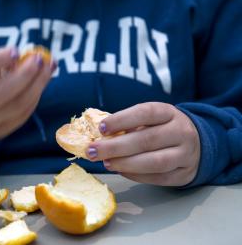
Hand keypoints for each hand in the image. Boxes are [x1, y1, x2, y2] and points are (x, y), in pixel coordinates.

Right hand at [0, 47, 55, 139]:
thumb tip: (26, 57)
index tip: (16, 51)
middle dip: (24, 75)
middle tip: (39, 59)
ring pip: (17, 106)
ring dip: (37, 85)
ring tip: (48, 67)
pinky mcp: (1, 132)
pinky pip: (23, 114)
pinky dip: (35, 96)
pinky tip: (41, 82)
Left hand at [86, 102, 200, 185]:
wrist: (198, 143)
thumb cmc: (163, 129)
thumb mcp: (152, 119)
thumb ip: (130, 125)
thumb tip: (100, 135)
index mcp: (169, 113)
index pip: (146, 113)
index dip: (122, 120)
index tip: (101, 128)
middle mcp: (181, 132)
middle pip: (147, 140)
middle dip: (116, 147)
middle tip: (93, 151)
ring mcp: (186, 154)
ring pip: (154, 162)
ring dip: (126, 163)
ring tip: (106, 163)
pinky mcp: (184, 174)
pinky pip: (158, 178)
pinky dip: (136, 175)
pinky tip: (120, 170)